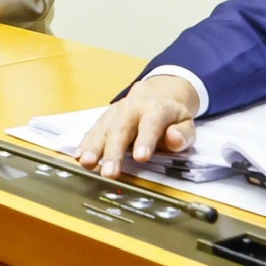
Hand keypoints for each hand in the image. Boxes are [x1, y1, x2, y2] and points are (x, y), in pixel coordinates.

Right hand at [75, 75, 199, 178]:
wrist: (156, 93)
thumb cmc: (171, 115)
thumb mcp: (186, 123)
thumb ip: (182, 134)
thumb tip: (174, 138)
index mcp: (156, 108)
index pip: (150, 124)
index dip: (145, 140)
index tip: (141, 158)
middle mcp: (132, 108)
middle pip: (121, 129)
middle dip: (114, 151)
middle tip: (110, 172)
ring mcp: (115, 113)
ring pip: (104, 129)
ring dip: (94, 147)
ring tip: (87, 163)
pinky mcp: (104, 119)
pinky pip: (93, 130)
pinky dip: (86, 143)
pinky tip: (79, 155)